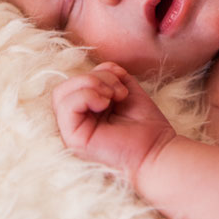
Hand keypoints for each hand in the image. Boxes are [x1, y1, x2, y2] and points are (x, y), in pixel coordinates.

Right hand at [51, 62, 175, 184]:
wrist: (157, 151)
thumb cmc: (145, 126)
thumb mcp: (126, 89)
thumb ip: (111, 74)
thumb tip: (101, 67)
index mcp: (85, 111)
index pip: (74, 83)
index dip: (97, 74)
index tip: (122, 86)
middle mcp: (75, 121)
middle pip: (65, 86)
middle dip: (93, 78)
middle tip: (117, 91)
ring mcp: (72, 131)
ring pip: (61, 94)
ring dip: (90, 85)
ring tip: (113, 97)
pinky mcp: (73, 139)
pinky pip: (66, 106)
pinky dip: (85, 96)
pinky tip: (105, 104)